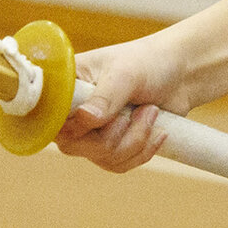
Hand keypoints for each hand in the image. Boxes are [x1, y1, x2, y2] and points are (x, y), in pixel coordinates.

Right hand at [54, 33, 193, 172]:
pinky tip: (157, 132)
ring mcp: (90, 132)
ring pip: (101, 157)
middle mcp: (71, 111)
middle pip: (73, 145)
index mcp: (65, 86)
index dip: (68, 124)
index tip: (96, 120)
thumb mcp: (126, 73)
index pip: (47, 116)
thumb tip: (86, 119)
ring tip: (151, 112)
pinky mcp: (110, 147)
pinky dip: (141, 151)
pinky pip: (117, 165)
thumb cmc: (148, 63)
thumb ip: (106, 96)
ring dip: (135, 139)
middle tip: (142, 110)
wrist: (180, 76)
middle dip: (115, 134)